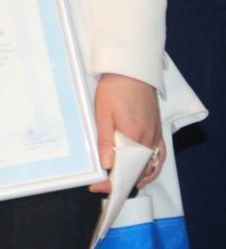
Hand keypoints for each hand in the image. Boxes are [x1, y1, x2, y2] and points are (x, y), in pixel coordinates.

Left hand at [90, 73, 162, 193]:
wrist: (132, 71)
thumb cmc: (116, 89)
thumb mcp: (102, 114)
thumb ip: (105, 141)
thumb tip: (107, 166)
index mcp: (135, 137)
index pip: (125, 169)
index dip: (110, 182)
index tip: (98, 186)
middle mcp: (149, 140)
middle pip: (138, 170)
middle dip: (121, 181)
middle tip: (104, 185)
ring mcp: (156, 136)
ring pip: (150, 166)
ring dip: (136, 176)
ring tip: (119, 183)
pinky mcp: (158, 131)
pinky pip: (158, 156)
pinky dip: (150, 167)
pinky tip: (142, 172)